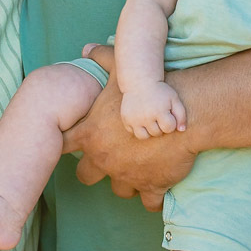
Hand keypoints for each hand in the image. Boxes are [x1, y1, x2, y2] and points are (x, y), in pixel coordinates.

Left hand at [63, 47, 196, 208]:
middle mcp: (104, 159)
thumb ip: (102, 58)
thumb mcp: (121, 70)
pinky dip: (153, 197)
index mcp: (91, 134)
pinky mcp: (151, 187)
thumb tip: (87, 47)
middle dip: (95, 170)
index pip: (64, 146)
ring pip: (119, 190)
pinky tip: (159, 185)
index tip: (73, 145)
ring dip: (126, 181)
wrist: (185, 114)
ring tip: (138, 168)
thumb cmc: (150, 91)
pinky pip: (149, 203)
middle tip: (110, 159)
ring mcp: (127, 177)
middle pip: (86, 175)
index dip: (67, 146)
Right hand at [121, 83, 186, 138]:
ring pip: (144, 136)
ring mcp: (134, 119)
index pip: (169, 128)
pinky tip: (141, 119)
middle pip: (157, 133)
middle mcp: (145, 116)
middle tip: (158, 115)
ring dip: (149, 131)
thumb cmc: (160, 91)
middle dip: (160, 126)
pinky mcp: (126, 119)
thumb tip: (181, 130)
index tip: (168, 114)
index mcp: (159, 111)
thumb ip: (181, 115)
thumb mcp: (174, 98)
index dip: (170, 122)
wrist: (139, 81)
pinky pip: (133, 132)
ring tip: (150, 121)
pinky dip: (138, 128)